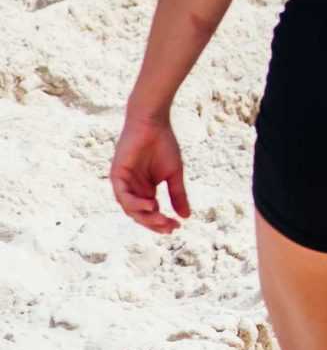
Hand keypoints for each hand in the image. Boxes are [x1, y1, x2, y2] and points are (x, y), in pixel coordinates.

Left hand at [110, 111, 190, 235]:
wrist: (153, 122)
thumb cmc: (164, 144)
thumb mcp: (174, 174)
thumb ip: (177, 195)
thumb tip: (186, 217)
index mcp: (145, 190)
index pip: (151, 214)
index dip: (162, 223)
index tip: (177, 227)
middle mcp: (133, 190)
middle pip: (140, 215)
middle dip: (154, 223)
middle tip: (169, 227)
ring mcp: (124, 183)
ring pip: (130, 209)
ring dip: (145, 216)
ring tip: (160, 218)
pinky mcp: (117, 175)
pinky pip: (123, 195)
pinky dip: (135, 203)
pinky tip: (150, 204)